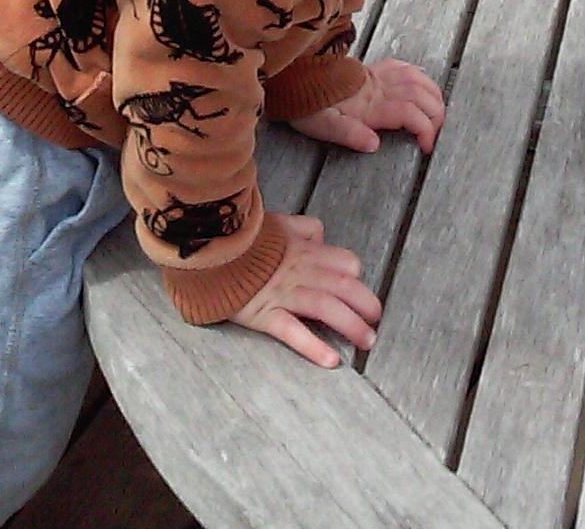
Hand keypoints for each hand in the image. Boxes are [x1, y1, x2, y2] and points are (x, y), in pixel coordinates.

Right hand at [230, 212, 381, 368]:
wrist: (208, 248)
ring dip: (351, 326)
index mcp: (304, 250)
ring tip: (366, 343)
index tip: (362, 294)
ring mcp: (283, 293)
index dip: (357, 279)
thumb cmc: (242, 238)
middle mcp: (299, 271)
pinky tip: (332, 361)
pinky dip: (314, 347)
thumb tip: (321, 235)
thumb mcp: (277, 223)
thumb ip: (302, 228)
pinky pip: (293, 331)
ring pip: (326, 307)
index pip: (344, 263)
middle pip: (343, 287)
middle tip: (377, 323)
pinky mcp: (264, 314)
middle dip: (366, 306)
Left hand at [288, 59, 445, 155]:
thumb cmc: (308, 106)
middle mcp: (378, 88)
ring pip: (416, 78)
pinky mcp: (371, 70)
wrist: (295, 79)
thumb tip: (374, 144)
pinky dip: (419, 75)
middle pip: (421, 95)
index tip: (426, 147)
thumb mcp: (324, 126)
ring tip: (438, 112)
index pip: (410, 113)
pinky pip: (402, 66)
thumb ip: (350, 134)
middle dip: (436, 113)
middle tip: (436, 133)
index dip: (426, 129)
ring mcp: (376, 76)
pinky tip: (423, 82)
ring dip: (433, 94)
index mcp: (369, 105)